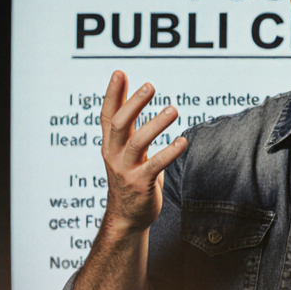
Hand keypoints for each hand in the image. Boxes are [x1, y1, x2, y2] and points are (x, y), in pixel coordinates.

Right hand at [99, 71, 186, 235]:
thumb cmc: (129, 176)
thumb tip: (130, 91)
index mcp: (110, 144)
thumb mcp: (124, 148)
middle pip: (120, 124)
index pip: (107, 114)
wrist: (126, 216)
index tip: (120, 73)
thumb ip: (127, 123)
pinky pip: (155, 165)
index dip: (113, 94)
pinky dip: (170, 152)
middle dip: (134, 104)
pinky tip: (183, 141)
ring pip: (137, 143)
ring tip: (173, 109)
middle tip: (150, 86)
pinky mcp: (140, 184)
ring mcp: (126, 170)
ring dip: (156, 124)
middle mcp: (114, 154)